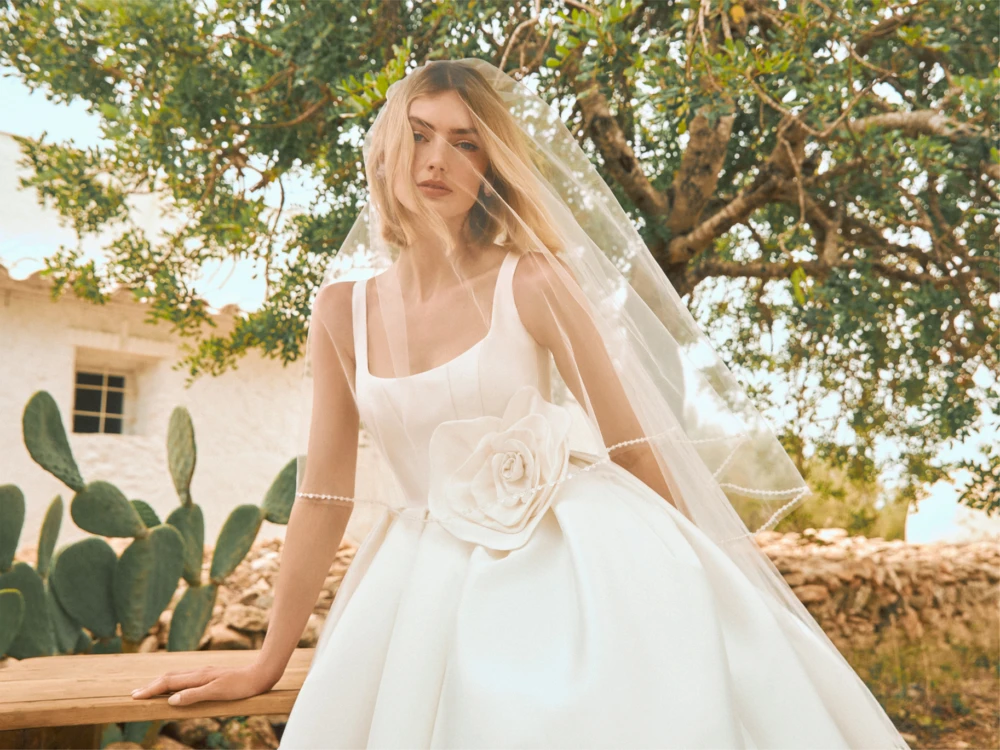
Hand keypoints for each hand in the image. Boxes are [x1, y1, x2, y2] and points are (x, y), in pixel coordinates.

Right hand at [130, 664, 276, 706]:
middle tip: (134, 693)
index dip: (150, 690)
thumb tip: (171, 700)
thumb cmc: (241, 686)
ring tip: (150, 689)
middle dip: (151, 685)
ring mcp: (205, 673)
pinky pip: (186, 678)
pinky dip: (174, 682)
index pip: (168, 683)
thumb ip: (194, 695)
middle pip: (169, 677)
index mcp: (198, 677)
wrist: (261, 674)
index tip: (134, 697)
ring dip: (161, 683)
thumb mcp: (218, 692)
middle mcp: (199, 673)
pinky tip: (176, 686)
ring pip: (177, 676)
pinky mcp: (211, 675)